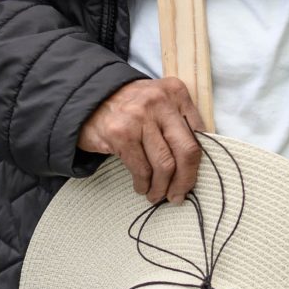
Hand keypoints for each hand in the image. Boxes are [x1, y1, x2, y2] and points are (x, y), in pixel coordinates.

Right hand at [78, 76, 206, 203]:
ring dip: (162, 188)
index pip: (200, 134)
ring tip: (157, 195)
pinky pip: (142, 169)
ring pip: (165, 165)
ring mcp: (139, 117)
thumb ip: (179, 123)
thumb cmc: (130, 108)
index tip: (191, 179)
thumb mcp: (159, 104)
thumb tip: (196, 165)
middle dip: (185, 180)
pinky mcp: (120, 134)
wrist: (88, 101)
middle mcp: (160, 101)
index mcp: (176, 92)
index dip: (198, 163)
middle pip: (187, 150)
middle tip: (178, 196)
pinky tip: (142, 187)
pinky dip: (144, 184)